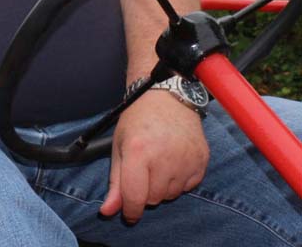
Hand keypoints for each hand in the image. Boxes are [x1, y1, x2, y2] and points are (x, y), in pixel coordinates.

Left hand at [100, 90, 207, 221]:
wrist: (166, 97)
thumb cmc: (137, 121)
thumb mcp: (119, 147)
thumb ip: (115, 182)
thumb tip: (108, 211)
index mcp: (138, 151)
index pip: (135, 197)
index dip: (130, 210)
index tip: (129, 214)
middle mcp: (164, 157)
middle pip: (154, 199)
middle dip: (145, 191)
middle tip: (142, 170)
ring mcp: (186, 160)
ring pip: (171, 195)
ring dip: (162, 187)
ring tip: (157, 162)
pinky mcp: (202, 161)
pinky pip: (188, 187)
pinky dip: (179, 181)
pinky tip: (172, 161)